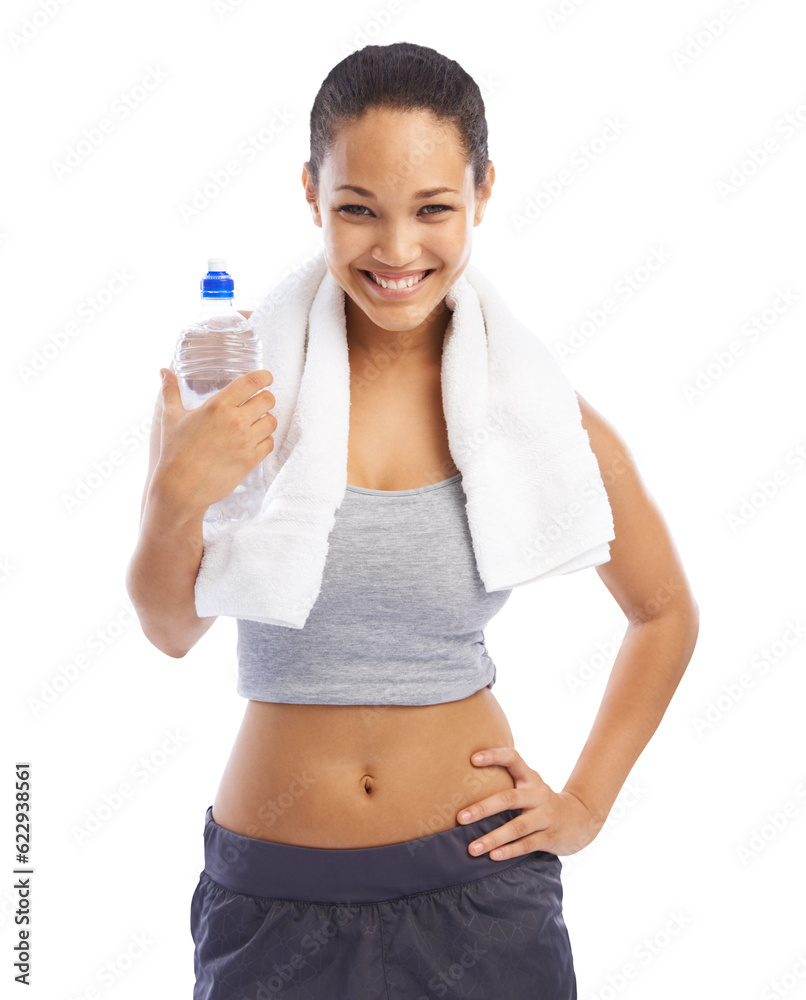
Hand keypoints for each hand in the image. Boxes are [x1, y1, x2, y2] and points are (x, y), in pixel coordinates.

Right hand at [155, 367, 276, 514]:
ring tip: (256, 423)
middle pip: (268, 399)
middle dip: (265, 399)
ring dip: (266, 420)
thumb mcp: (170, 417)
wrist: (181, 488)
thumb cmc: (174, 452)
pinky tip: (255, 441)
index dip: (264, 377)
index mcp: (218, 405)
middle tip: (259, 403)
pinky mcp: (251, 460)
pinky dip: (265, 440)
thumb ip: (170, 391)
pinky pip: (270, 443)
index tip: (266, 377)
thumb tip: (164, 370)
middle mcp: (236, 421)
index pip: (252, 382)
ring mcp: (245, 441)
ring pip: (272, 421)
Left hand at [456, 747, 604, 859]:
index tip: (471, 759)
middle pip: (509, 798)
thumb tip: (464, 786)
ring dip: (493, 838)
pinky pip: (527, 844)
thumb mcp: (529, 786)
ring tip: (472, 847)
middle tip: (460, 817)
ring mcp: (546, 816)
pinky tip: (493, 856)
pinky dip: (509, 850)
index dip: (494, 756)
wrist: (580, 819)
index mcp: (530, 777)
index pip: (513, 759)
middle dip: (483, 808)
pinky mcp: (550, 837)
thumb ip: (507, 782)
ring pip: (517, 826)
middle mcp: (538, 794)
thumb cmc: (540, 801)